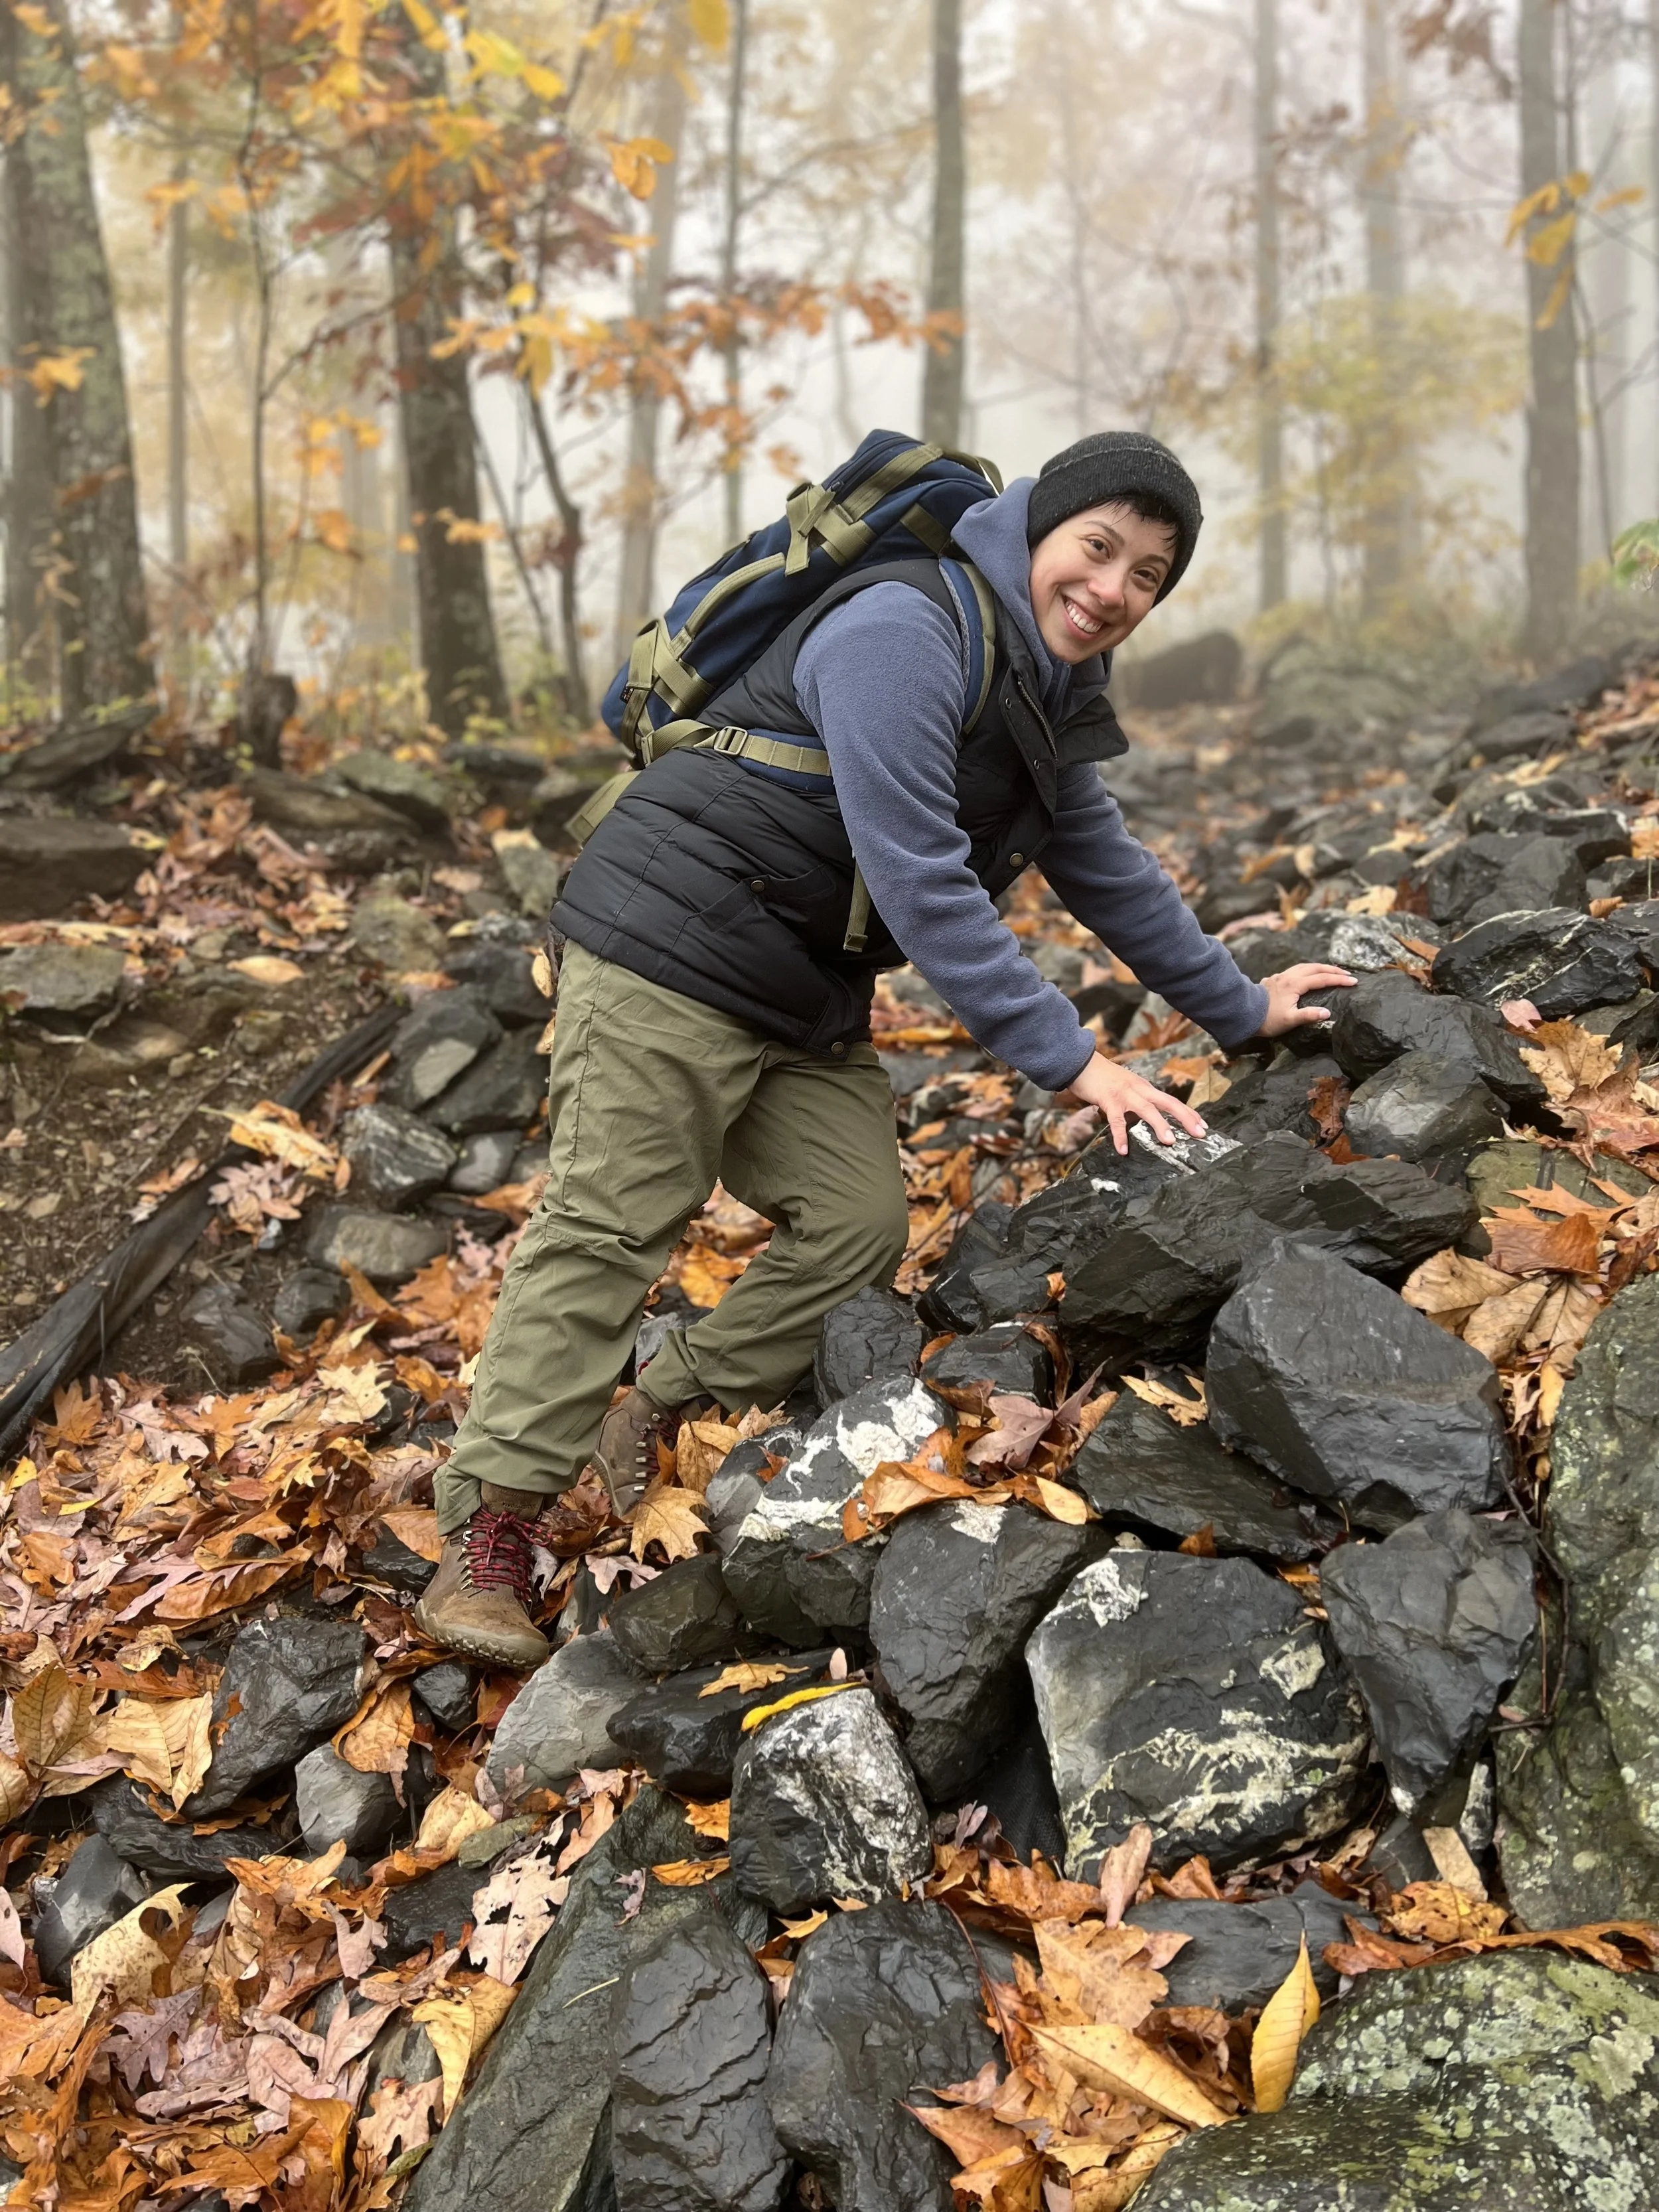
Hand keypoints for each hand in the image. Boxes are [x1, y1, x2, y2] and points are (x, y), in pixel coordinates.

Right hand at [1058, 1048, 1211, 1155]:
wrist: (1082, 1063)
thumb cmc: (1105, 1079)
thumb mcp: (1128, 1087)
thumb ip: (1139, 1101)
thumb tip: (1150, 1119)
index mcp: (1146, 1088)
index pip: (1172, 1101)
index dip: (1188, 1113)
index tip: (1203, 1126)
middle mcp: (1140, 1090)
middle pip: (1168, 1102)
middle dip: (1186, 1117)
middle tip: (1200, 1133)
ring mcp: (1125, 1094)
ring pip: (1147, 1110)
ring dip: (1159, 1125)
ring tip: (1170, 1141)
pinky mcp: (1108, 1099)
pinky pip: (1115, 1121)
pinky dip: (1120, 1136)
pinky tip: (1123, 1150)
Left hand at [1256, 961, 1355, 1037]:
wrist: (1243, 1013)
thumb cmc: (1266, 1019)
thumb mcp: (1290, 1020)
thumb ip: (1309, 1015)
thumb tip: (1327, 1013)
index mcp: (1295, 985)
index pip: (1322, 979)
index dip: (1339, 979)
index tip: (1353, 981)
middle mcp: (1288, 977)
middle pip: (1315, 968)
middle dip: (1333, 969)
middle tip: (1347, 973)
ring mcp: (1280, 977)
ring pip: (1304, 966)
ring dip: (1320, 967)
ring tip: (1330, 971)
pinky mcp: (1274, 980)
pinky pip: (1295, 970)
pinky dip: (1307, 970)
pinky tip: (1307, 975)